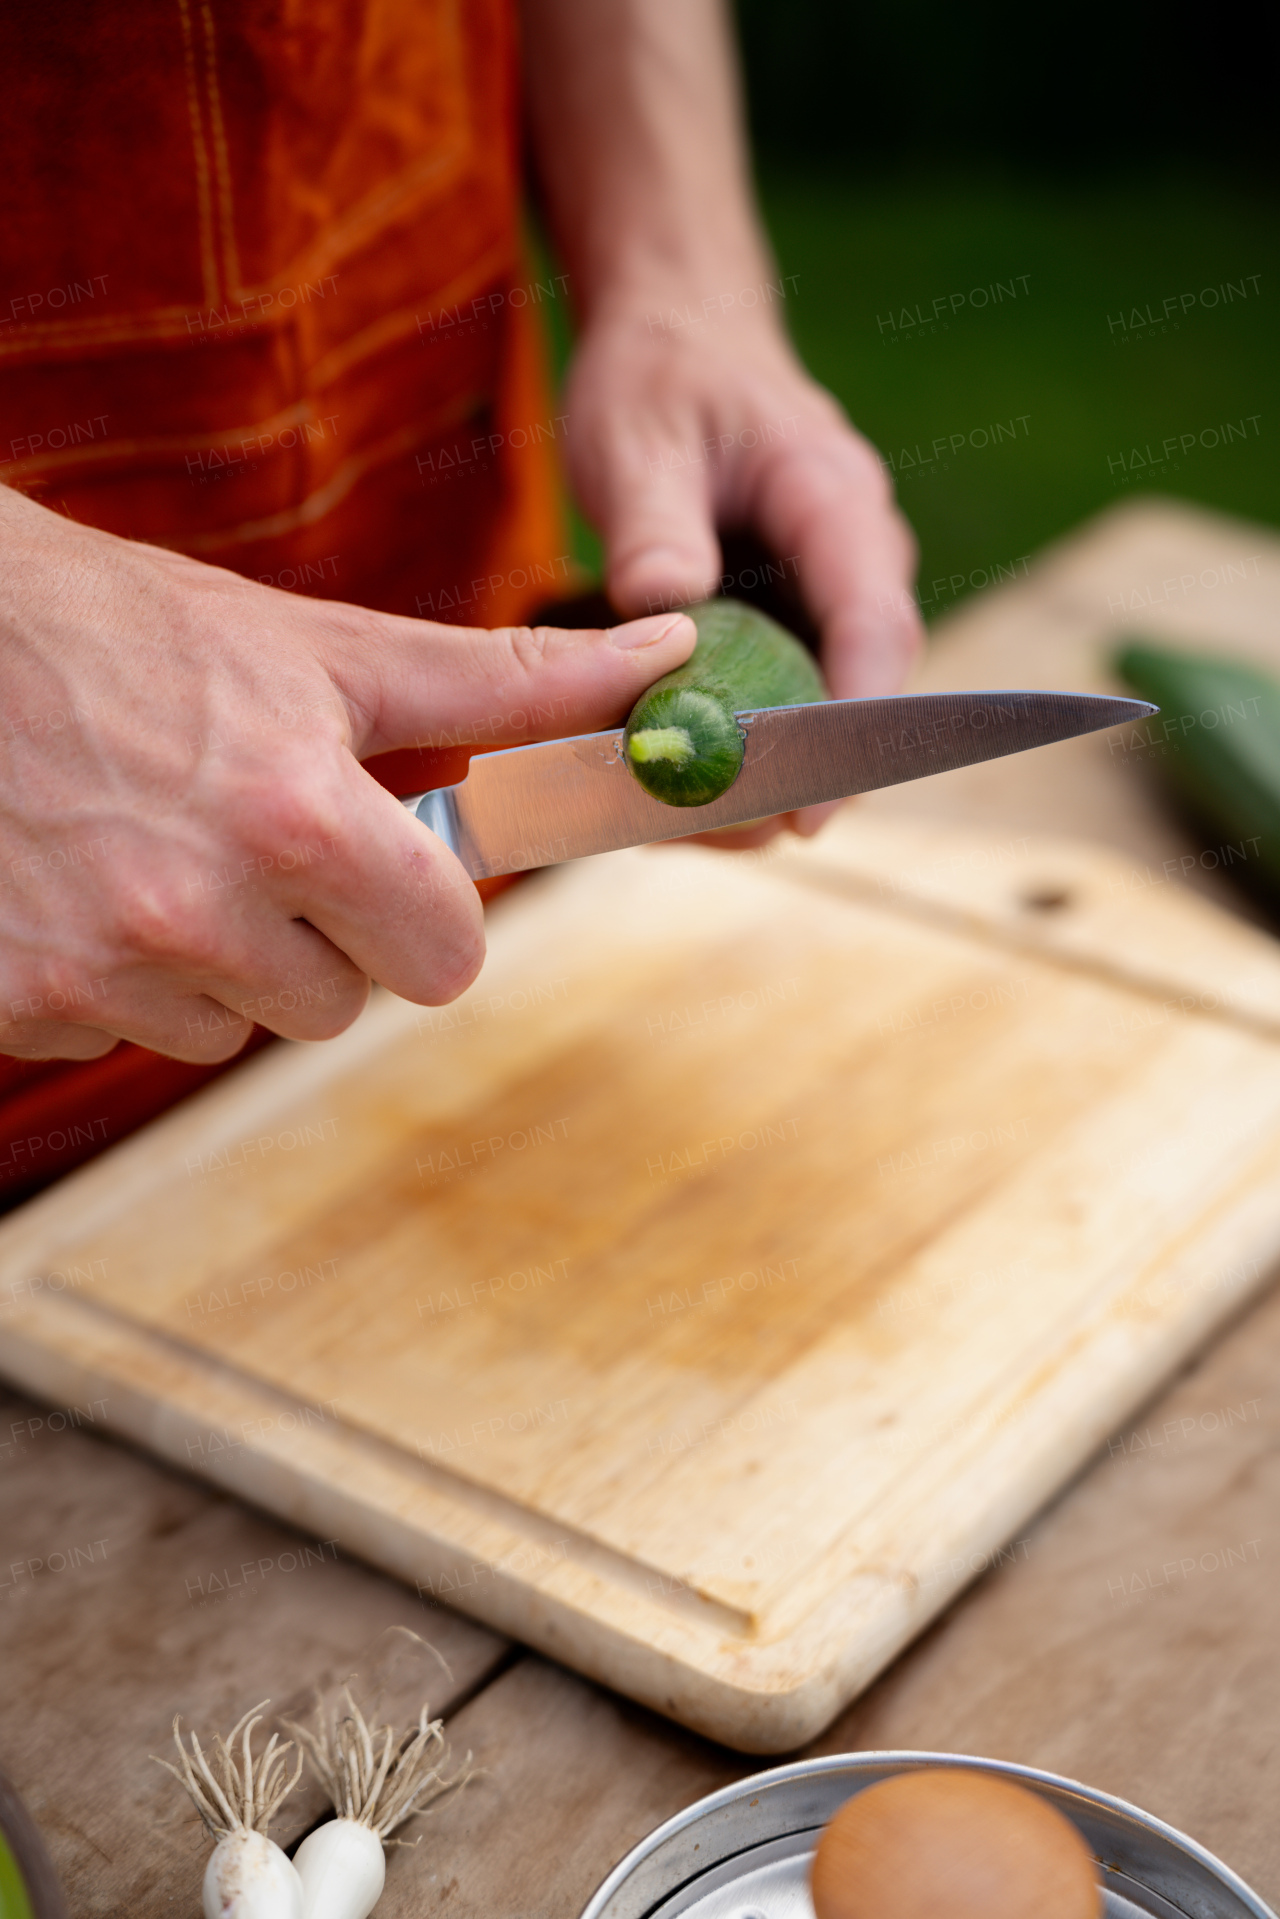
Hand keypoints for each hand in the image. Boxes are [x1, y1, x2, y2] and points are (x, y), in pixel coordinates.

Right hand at [0, 488, 694, 1062]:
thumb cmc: (136, 631)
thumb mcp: (328, 652)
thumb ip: (507, 683)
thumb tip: (666, 659)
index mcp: (301, 820)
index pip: (446, 957)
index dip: (425, 911)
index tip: (385, 864)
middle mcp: (200, 909)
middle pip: (341, 1004)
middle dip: (318, 935)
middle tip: (250, 837)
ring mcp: (100, 968)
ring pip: (231, 1028)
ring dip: (214, 961)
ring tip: (152, 845)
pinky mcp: (19, 1005)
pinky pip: (125, 1032)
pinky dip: (115, 975)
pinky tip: (80, 879)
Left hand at [562, 302, 923, 843]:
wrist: (678, 341)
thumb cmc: (662, 377)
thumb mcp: (637, 437)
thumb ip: (654, 524)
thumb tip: (664, 613)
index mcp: (834, 501)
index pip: (873, 625)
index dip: (852, 725)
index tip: (809, 808)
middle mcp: (854, 559)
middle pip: (862, 693)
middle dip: (803, 775)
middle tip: (716, 838)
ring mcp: (830, 596)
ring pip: (824, 713)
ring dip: (765, 775)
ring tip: (675, 823)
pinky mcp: (795, 625)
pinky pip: (785, 704)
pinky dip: (737, 750)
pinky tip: (665, 787)